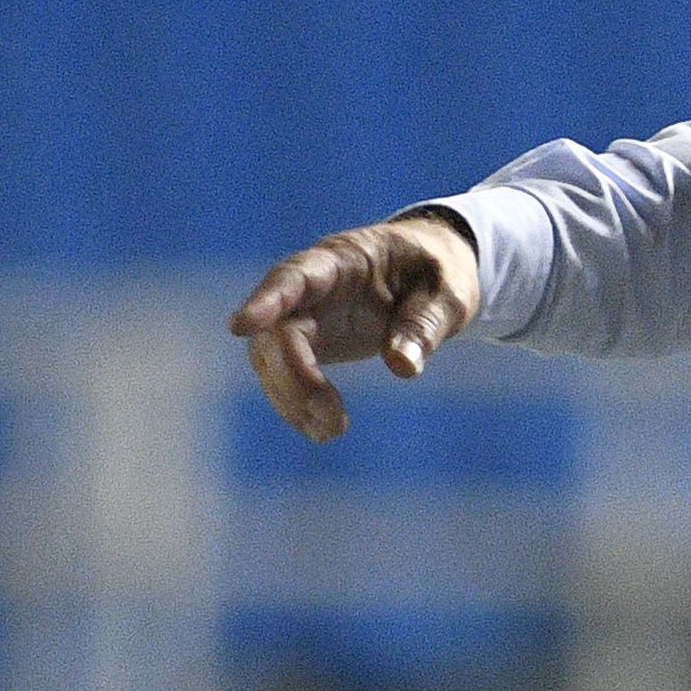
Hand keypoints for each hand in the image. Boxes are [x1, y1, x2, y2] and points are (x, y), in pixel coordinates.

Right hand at [227, 211, 481, 441]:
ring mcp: (307, 313)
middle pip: (277, 328)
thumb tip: (402, 366)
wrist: (434, 269)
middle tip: (332, 422)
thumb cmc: (440, 271)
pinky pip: (285, 372)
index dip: (266, 299)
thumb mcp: (450, 293)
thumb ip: (425, 325)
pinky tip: (322, 429)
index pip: (295, 275)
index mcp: (346, 258)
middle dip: (294, 377)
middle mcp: (314, 286)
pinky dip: (297, 404)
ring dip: (291, 398)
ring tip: (331, 431)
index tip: (240, 326)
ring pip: (271, 356)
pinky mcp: (310, 340)